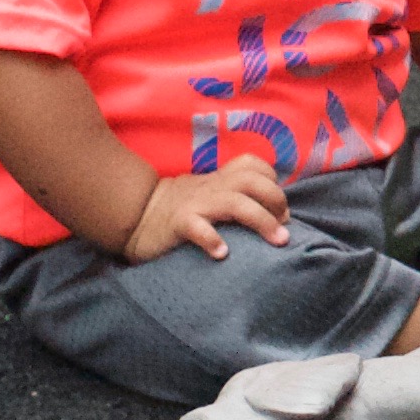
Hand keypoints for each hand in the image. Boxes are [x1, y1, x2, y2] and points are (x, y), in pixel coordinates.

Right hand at [123, 158, 290, 263]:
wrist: (135, 215)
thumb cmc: (178, 208)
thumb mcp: (208, 194)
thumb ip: (234, 196)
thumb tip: (273, 214)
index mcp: (220, 179)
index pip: (253, 166)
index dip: (273, 183)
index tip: (282, 210)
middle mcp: (211, 187)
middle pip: (252, 181)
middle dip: (277, 201)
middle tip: (284, 228)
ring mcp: (195, 203)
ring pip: (235, 203)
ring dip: (261, 221)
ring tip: (277, 241)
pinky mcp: (178, 223)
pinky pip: (197, 227)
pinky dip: (212, 239)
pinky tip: (223, 254)